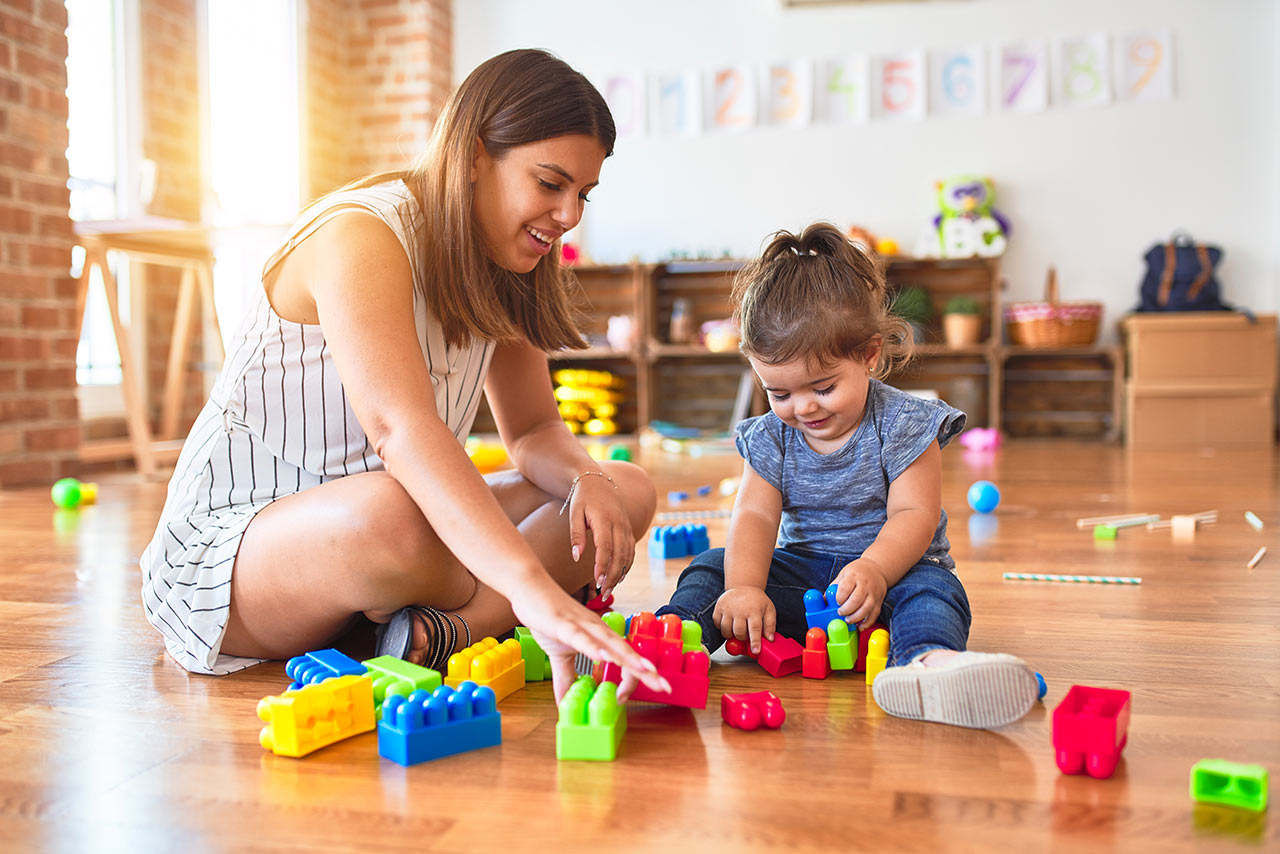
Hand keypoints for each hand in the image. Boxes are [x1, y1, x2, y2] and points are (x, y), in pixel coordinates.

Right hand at [511, 575, 669, 702]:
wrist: (530, 587)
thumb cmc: (548, 618)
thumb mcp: (558, 656)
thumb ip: (565, 679)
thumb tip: (563, 704)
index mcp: (600, 638)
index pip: (624, 661)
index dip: (630, 680)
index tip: (626, 699)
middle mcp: (598, 630)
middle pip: (626, 653)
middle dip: (646, 671)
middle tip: (664, 687)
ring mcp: (582, 626)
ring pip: (610, 644)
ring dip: (628, 659)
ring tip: (646, 672)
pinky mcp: (564, 624)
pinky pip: (581, 638)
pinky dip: (593, 648)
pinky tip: (604, 658)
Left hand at [566, 473, 634, 598]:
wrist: (597, 481)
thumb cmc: (582, 498)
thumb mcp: (574, 513)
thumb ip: (576, 535)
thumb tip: (577, 557)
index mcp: (604, 518)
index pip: (605, 546)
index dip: (602, 565)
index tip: (596, 581)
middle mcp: (619, 523)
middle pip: (619, 554)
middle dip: (612, 576)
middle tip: (603, 593)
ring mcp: (626, 526)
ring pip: (627, 554)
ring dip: (619, 574)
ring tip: (609, 590)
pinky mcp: (629, 529)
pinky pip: (631, 550)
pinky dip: (626, 565)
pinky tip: (618, 577)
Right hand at [713, 586, 775, 654]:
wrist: (743, 586)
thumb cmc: (757, 600)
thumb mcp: (769, 610)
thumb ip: (770, 625)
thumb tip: (770, 639)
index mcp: (754, 610)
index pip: (755, 629)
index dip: (755, 642)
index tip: (755, 651)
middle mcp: (739, 609)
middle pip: (739, 632)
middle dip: (742, 638)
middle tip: (745, 635)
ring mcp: (727, 608)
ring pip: (726, 630)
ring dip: (731, 635)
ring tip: (737, 630)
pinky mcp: (718, 608)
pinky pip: (717, 624)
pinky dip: (722, 628)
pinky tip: (729, 623)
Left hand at [834, 557, 887, 629]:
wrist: (876, 569)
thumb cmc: (856, 573)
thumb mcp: (843, 575)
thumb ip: (834, 587)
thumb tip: (823, 601)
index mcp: (853, 576)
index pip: (846, 588)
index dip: (840, 597)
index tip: (837, 602)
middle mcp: (865, 585)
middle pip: (856, 599)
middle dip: (846, 609)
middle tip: (840, 613)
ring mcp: (873, 594)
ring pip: (866, 608)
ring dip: (856, 617)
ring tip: (847, 620)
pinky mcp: (879, 602)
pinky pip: (875, 614)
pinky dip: (867, 623)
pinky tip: (859, 626)